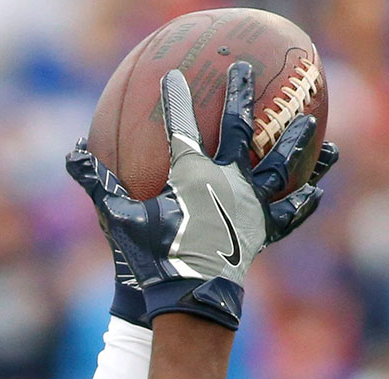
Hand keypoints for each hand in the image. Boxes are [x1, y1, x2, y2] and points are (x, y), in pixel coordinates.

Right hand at [67, 61, 328, 329]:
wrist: (190, 297)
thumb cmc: (153, 256)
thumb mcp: (118, 219)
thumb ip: (97, 183)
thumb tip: (73, 153)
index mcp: (193, 174)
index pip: (181, 126)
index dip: (176, 99)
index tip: (175, 76)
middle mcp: (229, 181)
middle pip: (240, 128)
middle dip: (242, 96)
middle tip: (247, 72)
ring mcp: (251, 206)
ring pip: (279, 165)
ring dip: (295, 142)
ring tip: (310, 123)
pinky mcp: (263, 232)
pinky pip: (288, 213)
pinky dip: (301, 202)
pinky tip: (315, 192)